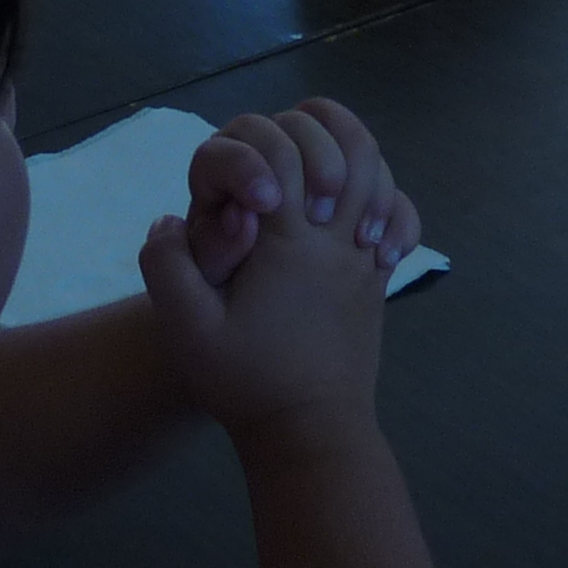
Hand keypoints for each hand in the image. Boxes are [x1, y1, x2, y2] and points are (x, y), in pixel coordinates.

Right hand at [142, 100, 414, 461]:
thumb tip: (169, 219)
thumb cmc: (246, 382)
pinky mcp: (378, 276)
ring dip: (351, 151)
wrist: (311, 434)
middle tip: (284, 165)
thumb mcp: (187, 332)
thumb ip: (167, 268)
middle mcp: (337, 236)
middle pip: (347, 143)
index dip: (258, 152)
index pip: (283, 152)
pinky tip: (359, 213)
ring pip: (379, 170)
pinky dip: (388, 197)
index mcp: (290, 241)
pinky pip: (400, 213)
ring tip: (317, 165)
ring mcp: (364, 254)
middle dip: (310, 133)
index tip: (249, 197)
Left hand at [176, 98, 422, 292]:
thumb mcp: (198, 294)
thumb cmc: (217, 302)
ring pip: (354, 144)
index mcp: (225, 168)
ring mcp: (318, 175)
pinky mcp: (354, 203)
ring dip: (369, 185)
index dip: (251, 162)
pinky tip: (387, 259)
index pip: (239, 138)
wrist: (251, 327)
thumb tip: (242, 219)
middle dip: (319, 161)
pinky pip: (387, 192)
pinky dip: (396, 216)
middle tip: (321, 217)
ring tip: (363, 241)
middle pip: (302, 124)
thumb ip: (211, 251)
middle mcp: (272, 158)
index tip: (270, 204)